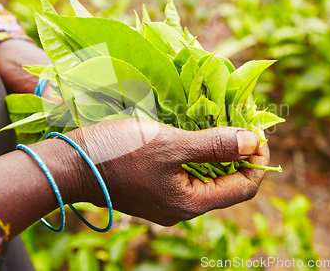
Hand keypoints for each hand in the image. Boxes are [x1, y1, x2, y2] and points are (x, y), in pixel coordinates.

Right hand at [66, 118, 269, 225]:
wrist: (71, 164)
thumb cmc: (121, 153)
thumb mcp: (171, 145)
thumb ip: (214, 145)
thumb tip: (253, 143)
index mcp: (191, 204)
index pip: (243, 188)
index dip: (257, 160)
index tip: (258, 131)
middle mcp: (183, 208)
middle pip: (226, 182)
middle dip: (238, 152)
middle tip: (240, 122)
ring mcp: (167, 199)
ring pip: (206, 176)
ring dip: (217, 150)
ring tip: (220, 122)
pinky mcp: (155, 187)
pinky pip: (186, 172)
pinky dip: (196, 152)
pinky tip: (194, 131)